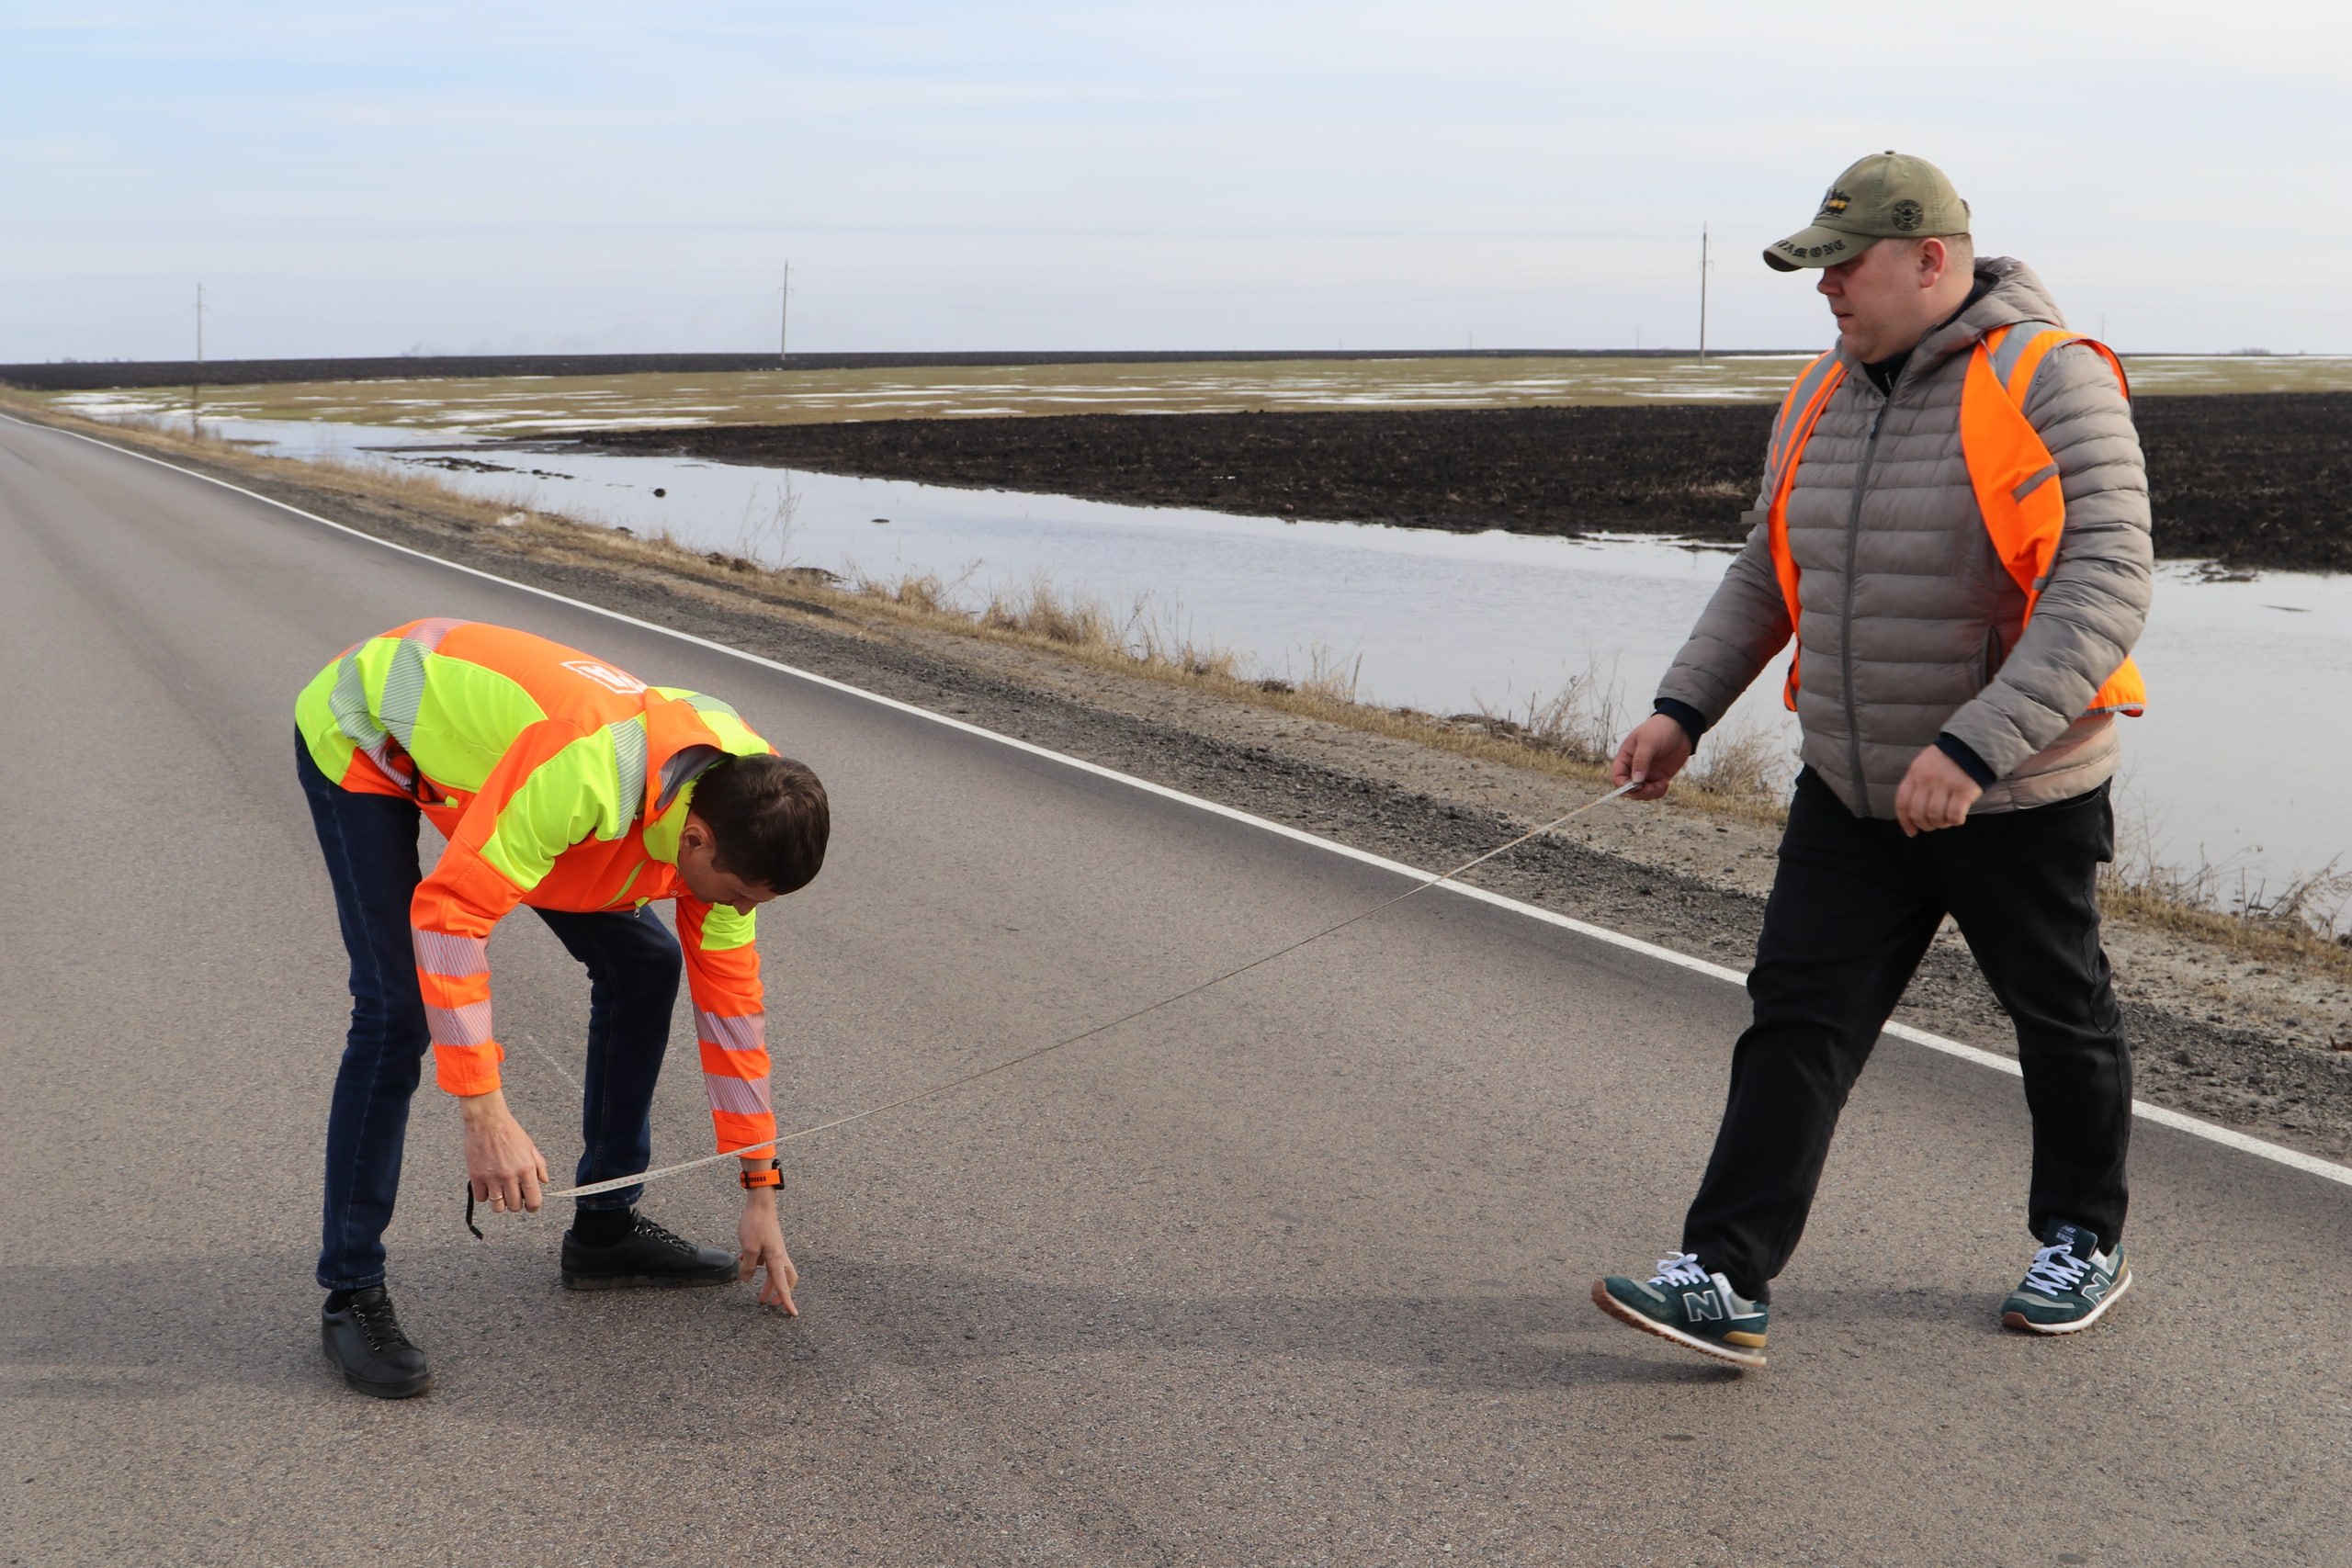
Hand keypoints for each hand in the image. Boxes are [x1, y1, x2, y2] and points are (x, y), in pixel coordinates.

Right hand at [459, 1089, 547, 1214]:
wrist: (487, 1121)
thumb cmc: (509, 1131)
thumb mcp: (530, 1147)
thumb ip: (539, 1166)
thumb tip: (544, 1182)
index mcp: (526, 1170)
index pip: (534, 1200)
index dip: (533, 1207)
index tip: (531, 1206)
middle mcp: (510, 1177)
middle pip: (515, 1207)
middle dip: (516, 1204)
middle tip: (514, 1195)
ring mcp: (492, 1178)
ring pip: (497, 1207)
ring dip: (500, 1203)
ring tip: (501, 1193)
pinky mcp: (476, 1177)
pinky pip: (481, 1198)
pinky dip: (485, 1195)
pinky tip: (488, 1186)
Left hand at [738, 1193, 798, 1313]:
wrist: (761, 1202)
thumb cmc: (756, 1223)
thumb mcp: (748, 1248)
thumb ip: (747, 1266)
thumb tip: (746, 1280)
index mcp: (776, 1258)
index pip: (782, 1285)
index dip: (787, 1301)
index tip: (793, 1314)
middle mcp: (779, 1255)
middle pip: (786, 1279)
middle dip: (781, 1294)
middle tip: (771, 1305)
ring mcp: (775, 1249)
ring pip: (776, 1272)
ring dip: (769, 1284)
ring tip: (759, 1295)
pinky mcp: (770, 1244)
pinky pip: (768, 1261)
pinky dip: (760, 1268)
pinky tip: (747, 1265)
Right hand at [1611, 714, 1693, 801]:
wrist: (1681, 727)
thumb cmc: (1660, 729)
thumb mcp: (1648, 742)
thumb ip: (1641, 761)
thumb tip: (1636, 781)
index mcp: (1625, 758)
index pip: (1618, 777)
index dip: (1624, 785)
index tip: (1637, 786)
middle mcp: (1634, 768)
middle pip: (1629, 789)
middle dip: (1639, 792)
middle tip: (1650, 789)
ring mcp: (1647, 773)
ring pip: (1642, 793)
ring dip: (1650, 794)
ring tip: (1662, 785)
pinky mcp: (1659, 776)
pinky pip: (1655, 791)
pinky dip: (1659, 792)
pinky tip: (1666, 783)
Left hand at [1895, 746, 1983, 835]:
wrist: (1974, 744)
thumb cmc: (1948, 758)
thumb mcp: (1924, 765)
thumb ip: (1917, 784)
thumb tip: (1912, 815)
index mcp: (1914, 773)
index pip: (1902, 802)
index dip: (1905, 821)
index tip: (1911, 832)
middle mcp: (1927, 779)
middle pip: (1918, 813)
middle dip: (1924, 825)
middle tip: (1933, 826)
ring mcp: (1946, 784)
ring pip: (1935, 816)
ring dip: (1941, 824)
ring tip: (1946, 821)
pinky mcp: (1964, 790)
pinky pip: (1954, 815)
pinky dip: (1955, 821)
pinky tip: (1958, 818)